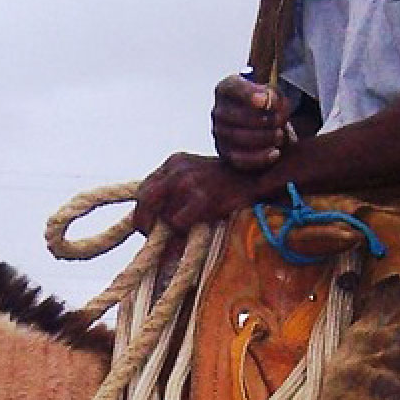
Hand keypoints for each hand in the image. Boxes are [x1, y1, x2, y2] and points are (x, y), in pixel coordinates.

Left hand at [133, 151, 262, 232]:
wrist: (256, 177)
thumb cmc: (227, 183)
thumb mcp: (196, 177)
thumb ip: (175, 191)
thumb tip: (154, 220)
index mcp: (174, 163)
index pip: (144, 188)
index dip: (143, 210)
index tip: (146, 225)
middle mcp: (177, 169)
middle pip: (146, 200)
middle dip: (145, 222)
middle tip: (151, 237)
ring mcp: (189, 181)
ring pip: (163, 215)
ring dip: (170, 230)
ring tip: (181, 235)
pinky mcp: (203, 197)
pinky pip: (179, 223)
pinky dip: (183, 232)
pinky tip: (195, 230)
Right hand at [212, 74, 294, 171]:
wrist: (259, 119)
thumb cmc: (265, 104)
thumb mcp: (271, 92)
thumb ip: (273, 94)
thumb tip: (270, 101)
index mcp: (227, 89)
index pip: (233, 88)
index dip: (248, 94)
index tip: (264, 100)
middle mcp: (219, 110)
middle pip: (236, 115)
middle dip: (263, 120)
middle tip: (281, 121)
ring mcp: (219, 133)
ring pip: (239, 137)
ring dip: (264, 137)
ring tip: (279, 135)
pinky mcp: (225, 153)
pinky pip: (239, 159)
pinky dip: (260, 157)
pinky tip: (275, 152)